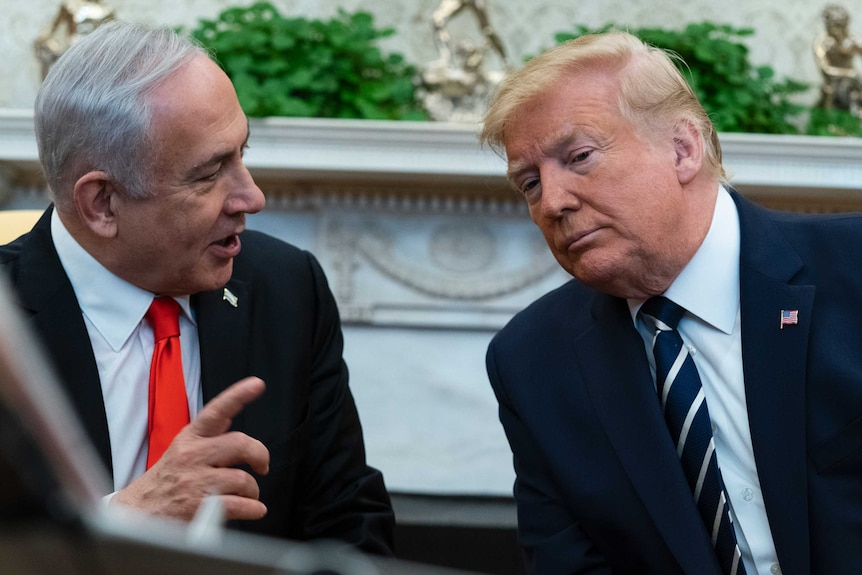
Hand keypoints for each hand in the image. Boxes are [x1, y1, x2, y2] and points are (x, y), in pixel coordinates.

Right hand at [112, 377, 269, 521]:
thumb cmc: (164, 482)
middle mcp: (192, 456)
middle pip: (240, 444)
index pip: (216, 411)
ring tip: (248, 495)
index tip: (257, 384)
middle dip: (260, 455)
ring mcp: (195, 481)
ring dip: (253, 490)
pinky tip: (252, 509)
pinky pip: (239, 504)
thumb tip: (230, 416)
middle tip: (262, 466)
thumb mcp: (181, 450)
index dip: (238, 395)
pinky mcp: (198, 507)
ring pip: (242, 478)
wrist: (135, 514)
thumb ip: (207, 435)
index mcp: (190, 438)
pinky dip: (252, 508)